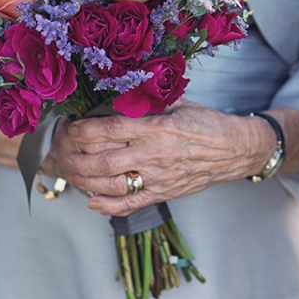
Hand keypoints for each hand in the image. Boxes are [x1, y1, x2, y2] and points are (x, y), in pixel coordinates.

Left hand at [47, 100, 265, 215]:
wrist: (236, 150)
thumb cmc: (207, 123)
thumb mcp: (179, 103)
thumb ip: (148, 101)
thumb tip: (117, 93)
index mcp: (158, 128)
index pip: (109, 129)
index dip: (83, 129)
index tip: (70, 126)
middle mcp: (156, 155)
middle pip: (103, 160)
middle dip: (75, 155)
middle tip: (62, 148)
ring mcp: (159, 177)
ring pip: (111, 184)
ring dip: (84, 179)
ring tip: (70, 170)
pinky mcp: (165, 193)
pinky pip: (130, 203)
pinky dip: (107, 206)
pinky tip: (91, 200)